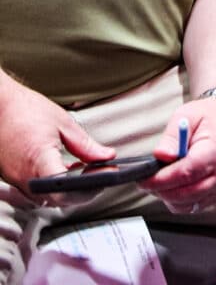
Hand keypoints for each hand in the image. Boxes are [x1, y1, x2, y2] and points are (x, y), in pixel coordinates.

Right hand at [0, 75, 114, 200]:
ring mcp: (18, 180)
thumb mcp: (63, 123)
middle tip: (101, 173)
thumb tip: (107, 156)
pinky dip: (55, 185)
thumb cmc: (26, 110)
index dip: (87, 190)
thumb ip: (86, 145)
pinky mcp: (14, 178)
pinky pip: (38, 190)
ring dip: (69, 189)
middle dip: (84, 190)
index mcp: (39, 160)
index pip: (64, 191)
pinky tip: (65, 169)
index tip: (104, 177)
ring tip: (85, 170)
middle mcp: (26, 177)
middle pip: (60, 199)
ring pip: (49, 197)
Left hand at [144, 99, 215, 213]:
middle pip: (186, 194)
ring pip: (189, 205)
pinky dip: (179, 201)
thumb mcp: (187, 115)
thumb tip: (160, 156)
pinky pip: (194, 206)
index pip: (186, 174)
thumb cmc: (210, 116)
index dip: (162, 180)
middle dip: (161, 190)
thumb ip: (173, 136)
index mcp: (215, 151)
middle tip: (146, 181)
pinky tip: (172, 187)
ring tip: (159, 182)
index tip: (144, 179)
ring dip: (169, 198)